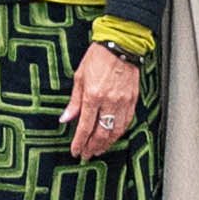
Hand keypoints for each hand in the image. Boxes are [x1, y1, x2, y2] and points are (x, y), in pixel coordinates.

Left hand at [65, 43, 139, 160]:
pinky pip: (127, 122)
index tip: (76, 151)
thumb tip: (65, 118)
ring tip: (99, 150)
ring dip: (107, 144)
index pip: (85, 126)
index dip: (79, 142)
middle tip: (87, 155)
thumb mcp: (79, 76)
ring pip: (116, 131)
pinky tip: (113, 137)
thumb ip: (74, 101)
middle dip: (93, 147)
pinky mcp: (133, 100)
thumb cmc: (99, 56)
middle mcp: (109, 101)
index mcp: (93, 95)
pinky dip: (119, 132)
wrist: (121, 44)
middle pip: (101, 133)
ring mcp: (123, 101)